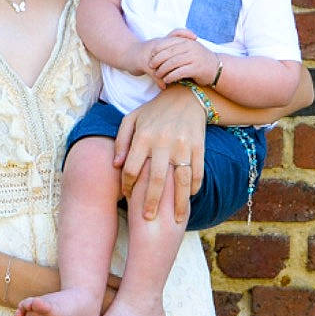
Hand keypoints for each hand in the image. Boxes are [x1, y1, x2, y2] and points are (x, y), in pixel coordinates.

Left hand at [113, 86, 205, 223]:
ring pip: (180, 179)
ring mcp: (183, 145)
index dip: (127, 185)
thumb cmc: (154, 110)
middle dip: (151, 202)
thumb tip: (116, 166)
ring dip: (178, 202)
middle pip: (156, 179)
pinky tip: (190, 197)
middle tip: (148, 219)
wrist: (185, 96)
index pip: (131, 168)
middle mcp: (163, 142)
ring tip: (176, 219)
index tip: (127, 196)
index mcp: (143, 136)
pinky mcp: (199, 146)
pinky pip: (197, 171)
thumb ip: (121, 141)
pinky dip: (194, 186)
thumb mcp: (132, 119)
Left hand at [146, 30, 221, 86]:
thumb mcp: (190, 48)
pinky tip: (166, 80)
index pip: (169, 42)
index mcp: (187, 41)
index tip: (151, 55)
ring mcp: (194, 58)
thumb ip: (178, 45)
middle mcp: (190, 48)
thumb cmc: (200, 59)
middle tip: (151, 65)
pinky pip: (179, 72)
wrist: (217, 68)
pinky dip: (171, 76)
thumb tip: (158, 48)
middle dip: (158, 59)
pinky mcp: (196, 69)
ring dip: (163, 69)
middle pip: (169, 53)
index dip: (158, 49)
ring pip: (172, 63)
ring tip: (157, 74)